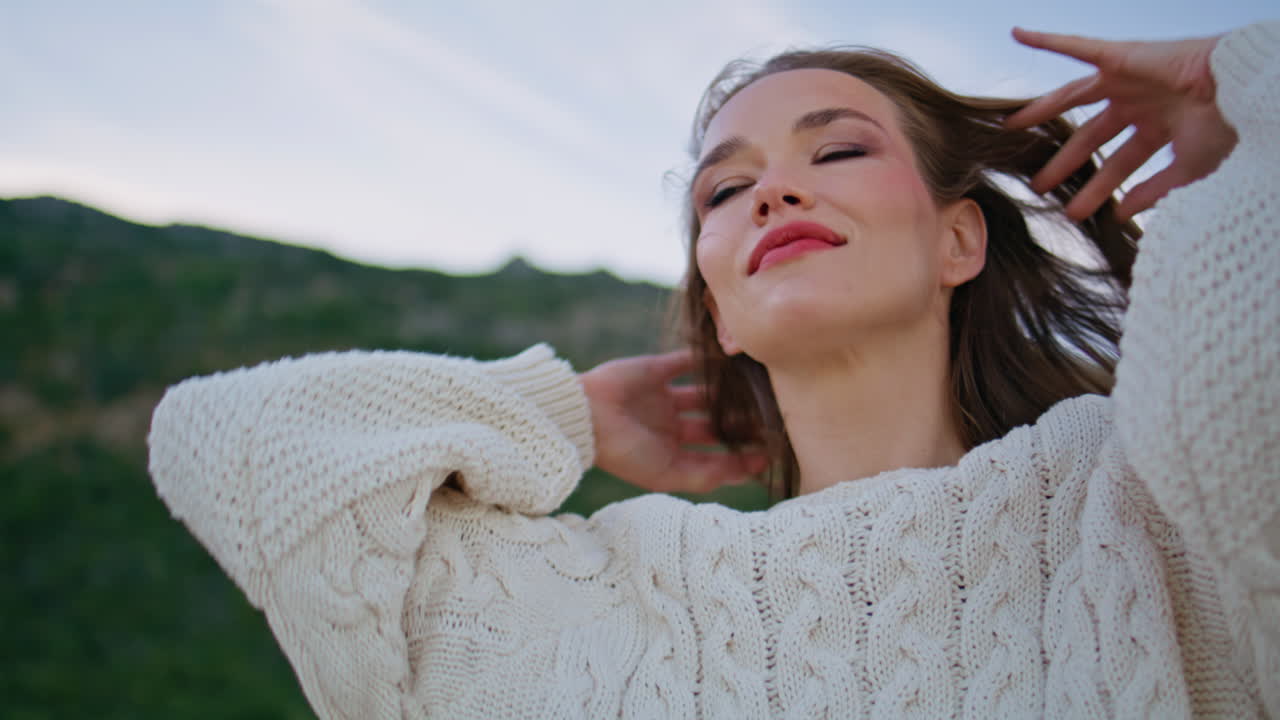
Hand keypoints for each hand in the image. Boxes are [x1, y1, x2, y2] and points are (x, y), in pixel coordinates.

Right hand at [580, 350, 767, 493]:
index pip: (715, 454)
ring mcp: (662, 397)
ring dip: (730, 392)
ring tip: (760, 388)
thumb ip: (706, 474)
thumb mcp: (667, 474)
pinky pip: (687, 362)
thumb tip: (748, 471)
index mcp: (671, 453)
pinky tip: (732, 358)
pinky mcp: (655, 370)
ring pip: (705, 393)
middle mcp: (670, 426)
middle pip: (715, 423)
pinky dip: (707, 359)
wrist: (585, 417)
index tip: (774, 450)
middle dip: (743, 422)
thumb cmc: (624, 452)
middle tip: (776, 415)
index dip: (742, 454)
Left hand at [1006, 28, 1237, 220]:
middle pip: (1090, 136)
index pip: (1120, 164)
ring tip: (1010, 127)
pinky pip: (1077, 46)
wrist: (1238, 91)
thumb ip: (1153, 191)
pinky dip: (1048, 40)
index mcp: (1159, 128)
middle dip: (1064, 163)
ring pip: (1073, 96)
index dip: (1099, 189)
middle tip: (1037, 187)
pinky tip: (1019, 35)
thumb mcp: (1188, 168)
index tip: (1079, 213)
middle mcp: (1140, 103)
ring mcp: (1129, 80)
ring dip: (1041, 111)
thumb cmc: (1225, 125)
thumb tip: (1121, 214)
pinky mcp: (1122, 56)